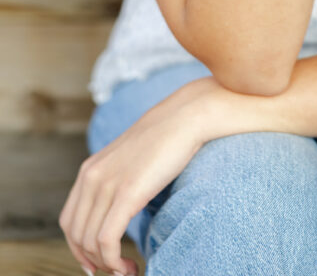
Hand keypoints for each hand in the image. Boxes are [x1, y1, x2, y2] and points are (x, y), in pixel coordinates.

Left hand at [59, 79, 217, 274]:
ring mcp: (107, 184)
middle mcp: (92, 177)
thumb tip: (118, 211)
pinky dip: (113, 261)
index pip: (69, 221)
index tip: (96, 263)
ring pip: (90, 242)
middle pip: (76, 235)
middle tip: (116, 271)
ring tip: (127, 270)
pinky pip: (107, 240)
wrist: (185, 117)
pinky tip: (130, 265)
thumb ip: (116, 181)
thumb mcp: (130, 161)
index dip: (78, 248)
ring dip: (106, 265)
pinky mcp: (126, 193)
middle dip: (92, 261)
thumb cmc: (165, 140)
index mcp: (90, 170)